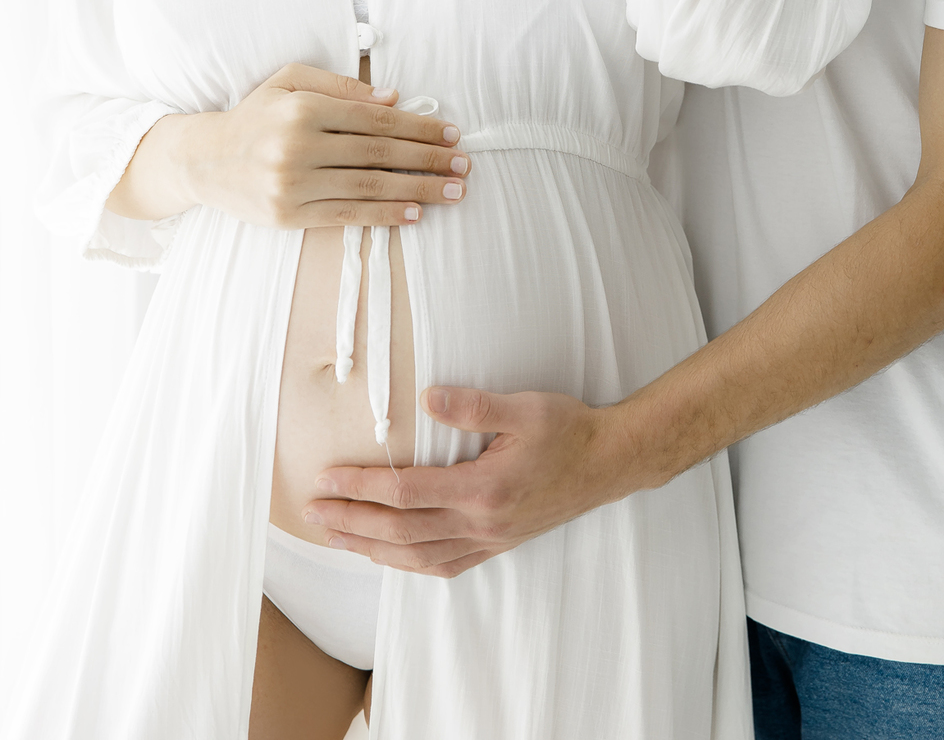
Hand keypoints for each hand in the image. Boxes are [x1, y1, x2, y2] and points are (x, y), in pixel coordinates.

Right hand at [111, 63, 468, 227]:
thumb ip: (341, 87)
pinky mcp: (289, 216)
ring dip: (419, 189)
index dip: (417, 127)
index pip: (374, 119)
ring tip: (454, 191)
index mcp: (303, 109)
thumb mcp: (290, 81)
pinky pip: (348, 216)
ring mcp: (293, 185)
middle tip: (464, 164)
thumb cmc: (254, 115)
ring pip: (370, 187)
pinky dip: (385, 215)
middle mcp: (298, 147)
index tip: (450, 133)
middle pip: (379, 154)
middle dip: (428, 159)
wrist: (202, 159)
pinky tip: (417, 212)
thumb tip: (393, 98)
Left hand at [304, 386, 637, 577]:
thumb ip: (474, 406)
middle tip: (312, 513)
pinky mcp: (496, 544)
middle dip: (351, 522)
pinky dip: (407, 564)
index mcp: (483, 489)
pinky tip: (388, 557)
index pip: (405, 493)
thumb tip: (427, 400)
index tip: (326, 478)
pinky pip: (441, 565)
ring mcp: (488, 540)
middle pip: (400, 532)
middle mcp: (481, 523)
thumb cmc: (568, 430)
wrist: (608, 463)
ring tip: (335, 537)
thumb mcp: (525, 407)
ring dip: (369, 547)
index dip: (360, 486)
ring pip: (415, 556)